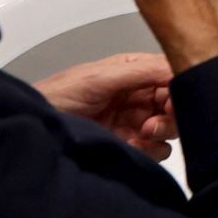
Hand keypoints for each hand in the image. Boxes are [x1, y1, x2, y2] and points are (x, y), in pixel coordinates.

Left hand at [35, 53, 176, 160]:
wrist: (36, 129)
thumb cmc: (59, 95)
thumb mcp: (101, 77)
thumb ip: (141, 71)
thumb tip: (179, 67)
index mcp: (136, 71)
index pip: (173, 75)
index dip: (180, 88)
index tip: (175, 101)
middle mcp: (140, 95)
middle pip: (177, 104)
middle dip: (171, 115)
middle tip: (153, 124)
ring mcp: (135, 121)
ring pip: (169, 128)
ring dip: (160, 134)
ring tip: (140, 136)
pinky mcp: (129, 144)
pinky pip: (155, 150)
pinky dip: (148, 151)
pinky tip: (129, 147)